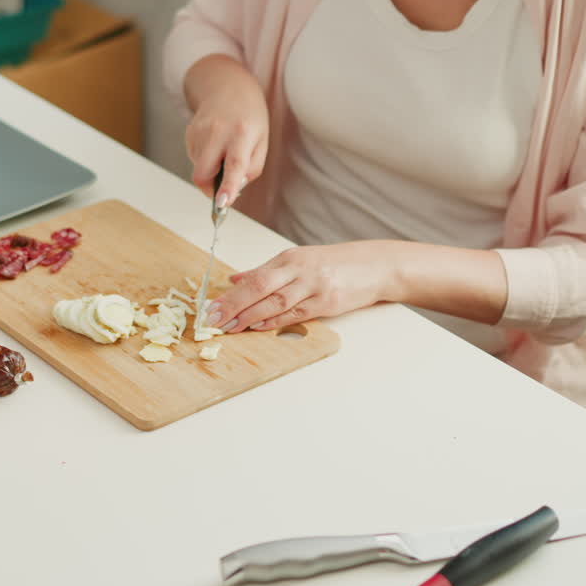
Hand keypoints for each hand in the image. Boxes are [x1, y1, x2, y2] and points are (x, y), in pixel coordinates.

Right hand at [183, 55, 268, 205]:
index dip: (227, 186)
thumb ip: (251, 169)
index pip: (234, 164)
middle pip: (202, 173)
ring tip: (223, 151)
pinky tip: (214, 145)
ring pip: (198, 168)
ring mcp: (200, 131)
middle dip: (209, 188)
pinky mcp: (189, 132)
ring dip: (210, 169)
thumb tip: (232, 190)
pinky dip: (204, 159)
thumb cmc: (249, 118)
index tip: (222, 203)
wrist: (229, 88)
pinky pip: (194, 158)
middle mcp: (218, 131)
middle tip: (221, 187)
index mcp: (242, 133)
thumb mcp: (262, 143)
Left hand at [205, 243, 395, 332]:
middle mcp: (299, 270)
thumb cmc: (336, 264)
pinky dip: (276, 321)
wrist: (376, 265)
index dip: (230, 294)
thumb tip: (234, 280)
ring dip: (251, 316)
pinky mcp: (328, 302)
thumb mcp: (299, 262)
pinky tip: (260, 327)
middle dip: (234, 305)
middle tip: (213, 318)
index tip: (210, 307)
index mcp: (289, 259)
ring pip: (276, 302)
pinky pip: (296, 314)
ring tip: (230, 326)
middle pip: (260, 287)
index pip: (253, 277)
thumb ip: (266, 272)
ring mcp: (314, 286)